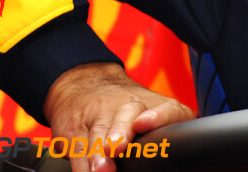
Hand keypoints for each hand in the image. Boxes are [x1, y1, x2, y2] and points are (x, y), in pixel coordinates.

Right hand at [44, 62, 194, 171]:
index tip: (143, 124)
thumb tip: (173, 161)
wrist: (88, 84)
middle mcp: (129, 107)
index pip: (166, 109)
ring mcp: (99, 115)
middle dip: (120, 133)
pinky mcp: (74, 127)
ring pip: (99, 132)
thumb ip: (166, 135)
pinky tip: (85, 170)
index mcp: (157, 106)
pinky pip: (77, 145)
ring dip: (98, 153)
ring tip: (101, 168)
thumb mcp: (156, 113)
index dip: (157, 116)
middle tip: (116, 148)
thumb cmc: (132, 110)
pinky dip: (81, 161)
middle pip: (125, 118)